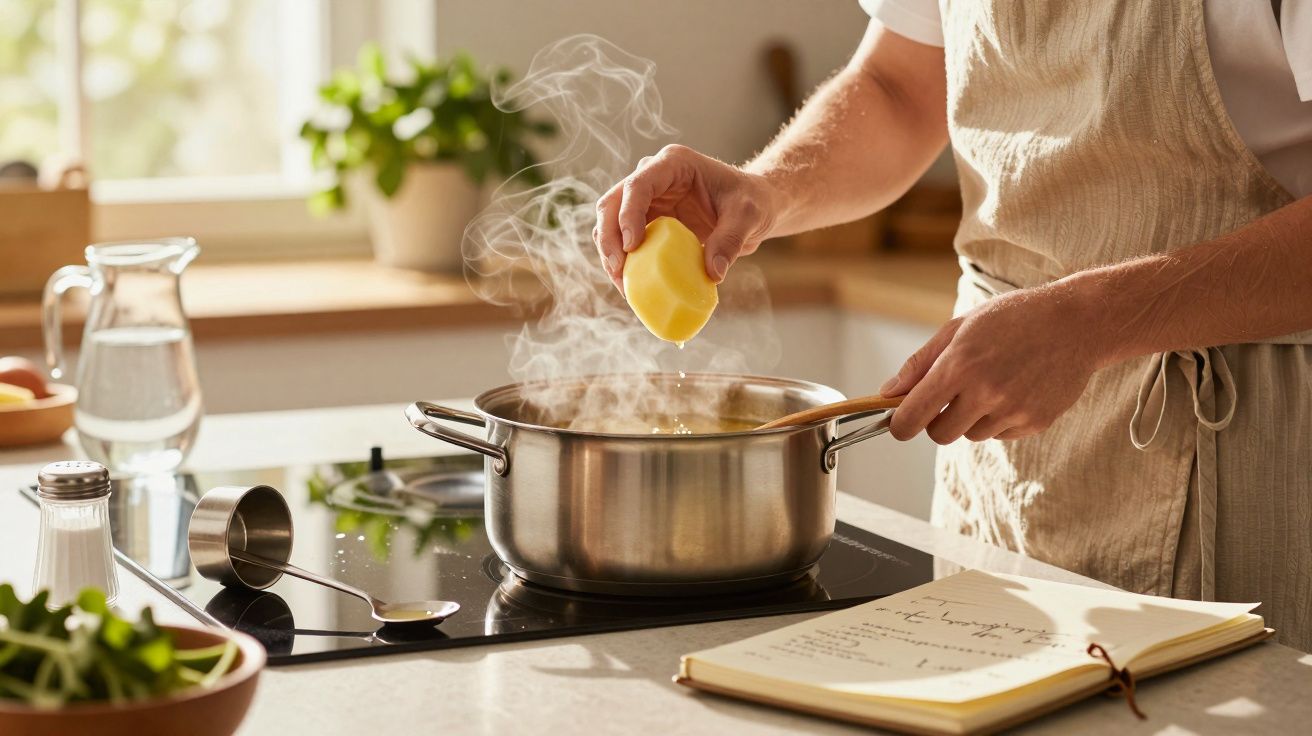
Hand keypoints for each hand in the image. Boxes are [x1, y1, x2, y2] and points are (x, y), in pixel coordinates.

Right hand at [594, 144, 781, 289]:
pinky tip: (631, 285)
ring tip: (622, 284)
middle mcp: (652, 178)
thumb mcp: (748, 216)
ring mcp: (647, 200)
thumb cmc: (752, 201)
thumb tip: (712, 274)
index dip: (628, 215)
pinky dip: (623, 263)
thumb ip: (731, 240)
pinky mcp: (647, 222)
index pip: (638, 185)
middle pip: (612, 203)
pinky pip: (624, 241)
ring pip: (610, 223)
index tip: (632, 247)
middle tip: (618, 270)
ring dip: (610, 253)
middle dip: (608, 238)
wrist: (753, 206)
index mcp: (674, 164)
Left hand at [880, 282, 1108, 443]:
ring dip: (970, 418)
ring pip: (971, 435)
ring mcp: (1013, 410)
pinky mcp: (1035, 422)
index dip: (899, 425)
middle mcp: (985, 391)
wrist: (1077, 323)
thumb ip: (920, 363)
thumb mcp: (960, 328)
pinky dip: (998, 420)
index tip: (898, 423)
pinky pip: (1000, 434)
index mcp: (960, 365)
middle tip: (948, 398)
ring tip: (990, 384)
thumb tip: (887, 393)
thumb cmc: (1012, 319)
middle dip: (936, 421)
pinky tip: (1014, 389)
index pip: (913, 415)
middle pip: (939, 434)